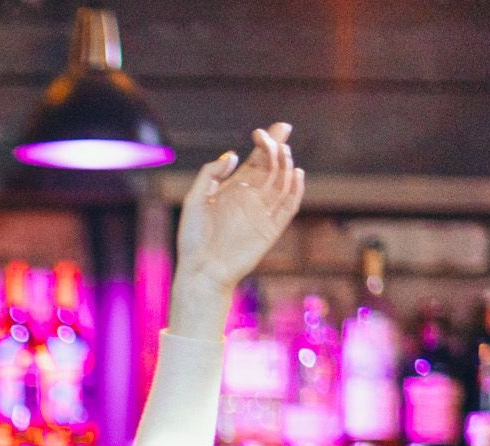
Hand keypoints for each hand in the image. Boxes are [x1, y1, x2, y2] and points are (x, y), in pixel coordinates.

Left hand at [171, 123, 304, 325]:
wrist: (201, 270)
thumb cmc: (193, 239)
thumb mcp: (194, 200)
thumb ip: (210, 174)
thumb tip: (234, 155)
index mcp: (233, 190)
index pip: (255, 162)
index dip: (263, 144)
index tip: (262, 132)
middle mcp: (251, 198)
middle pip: (272, 167)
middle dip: (278, 147)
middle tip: (280, 131)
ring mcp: (263, 213)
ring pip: (282, 182)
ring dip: (286, 164)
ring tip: (283, 150)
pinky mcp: (272, 229)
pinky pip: (289, 206)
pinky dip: (295, 190)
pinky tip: (296, 172)